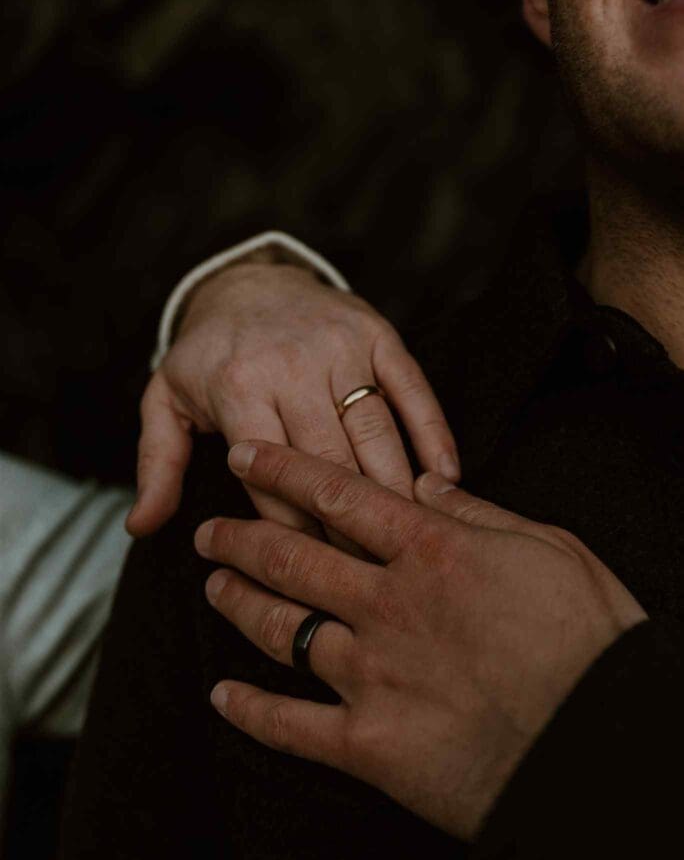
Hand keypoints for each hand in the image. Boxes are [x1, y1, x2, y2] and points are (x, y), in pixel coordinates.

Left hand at [127, 262, 459, 546]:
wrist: (247, 279)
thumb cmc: (208, 355)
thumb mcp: (165, 402)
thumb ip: (156, 465)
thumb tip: (140, 528)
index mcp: (238, 388)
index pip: (274, 482)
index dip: (296, 538)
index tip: (316, 580)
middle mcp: (292, 366)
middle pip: (332, 465)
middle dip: (351, 528)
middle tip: (371, 577)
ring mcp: (341, 347)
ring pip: (377, 433)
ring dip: (396, 493)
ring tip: (412, 544)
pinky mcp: (378, 335)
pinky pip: (413, 389)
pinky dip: (434, 434)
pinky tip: (444, 480)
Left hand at [195, 440, 646, 839]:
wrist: (599, 739)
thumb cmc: (588, 638)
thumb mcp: (548, 549)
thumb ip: (478, 514)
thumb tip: (428, 481)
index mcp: (429, 552)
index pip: (337, 496)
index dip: (281, 470)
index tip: (243, 454)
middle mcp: (386, 604)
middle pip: (291, 559)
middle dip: (240, 539)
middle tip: (210, 531)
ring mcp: (370, 674)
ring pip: (281, 630)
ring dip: (238, 605)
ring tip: (214, 588)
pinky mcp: (367, 744)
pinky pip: (290, 725)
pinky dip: (250, 710)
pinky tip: (222, 697)